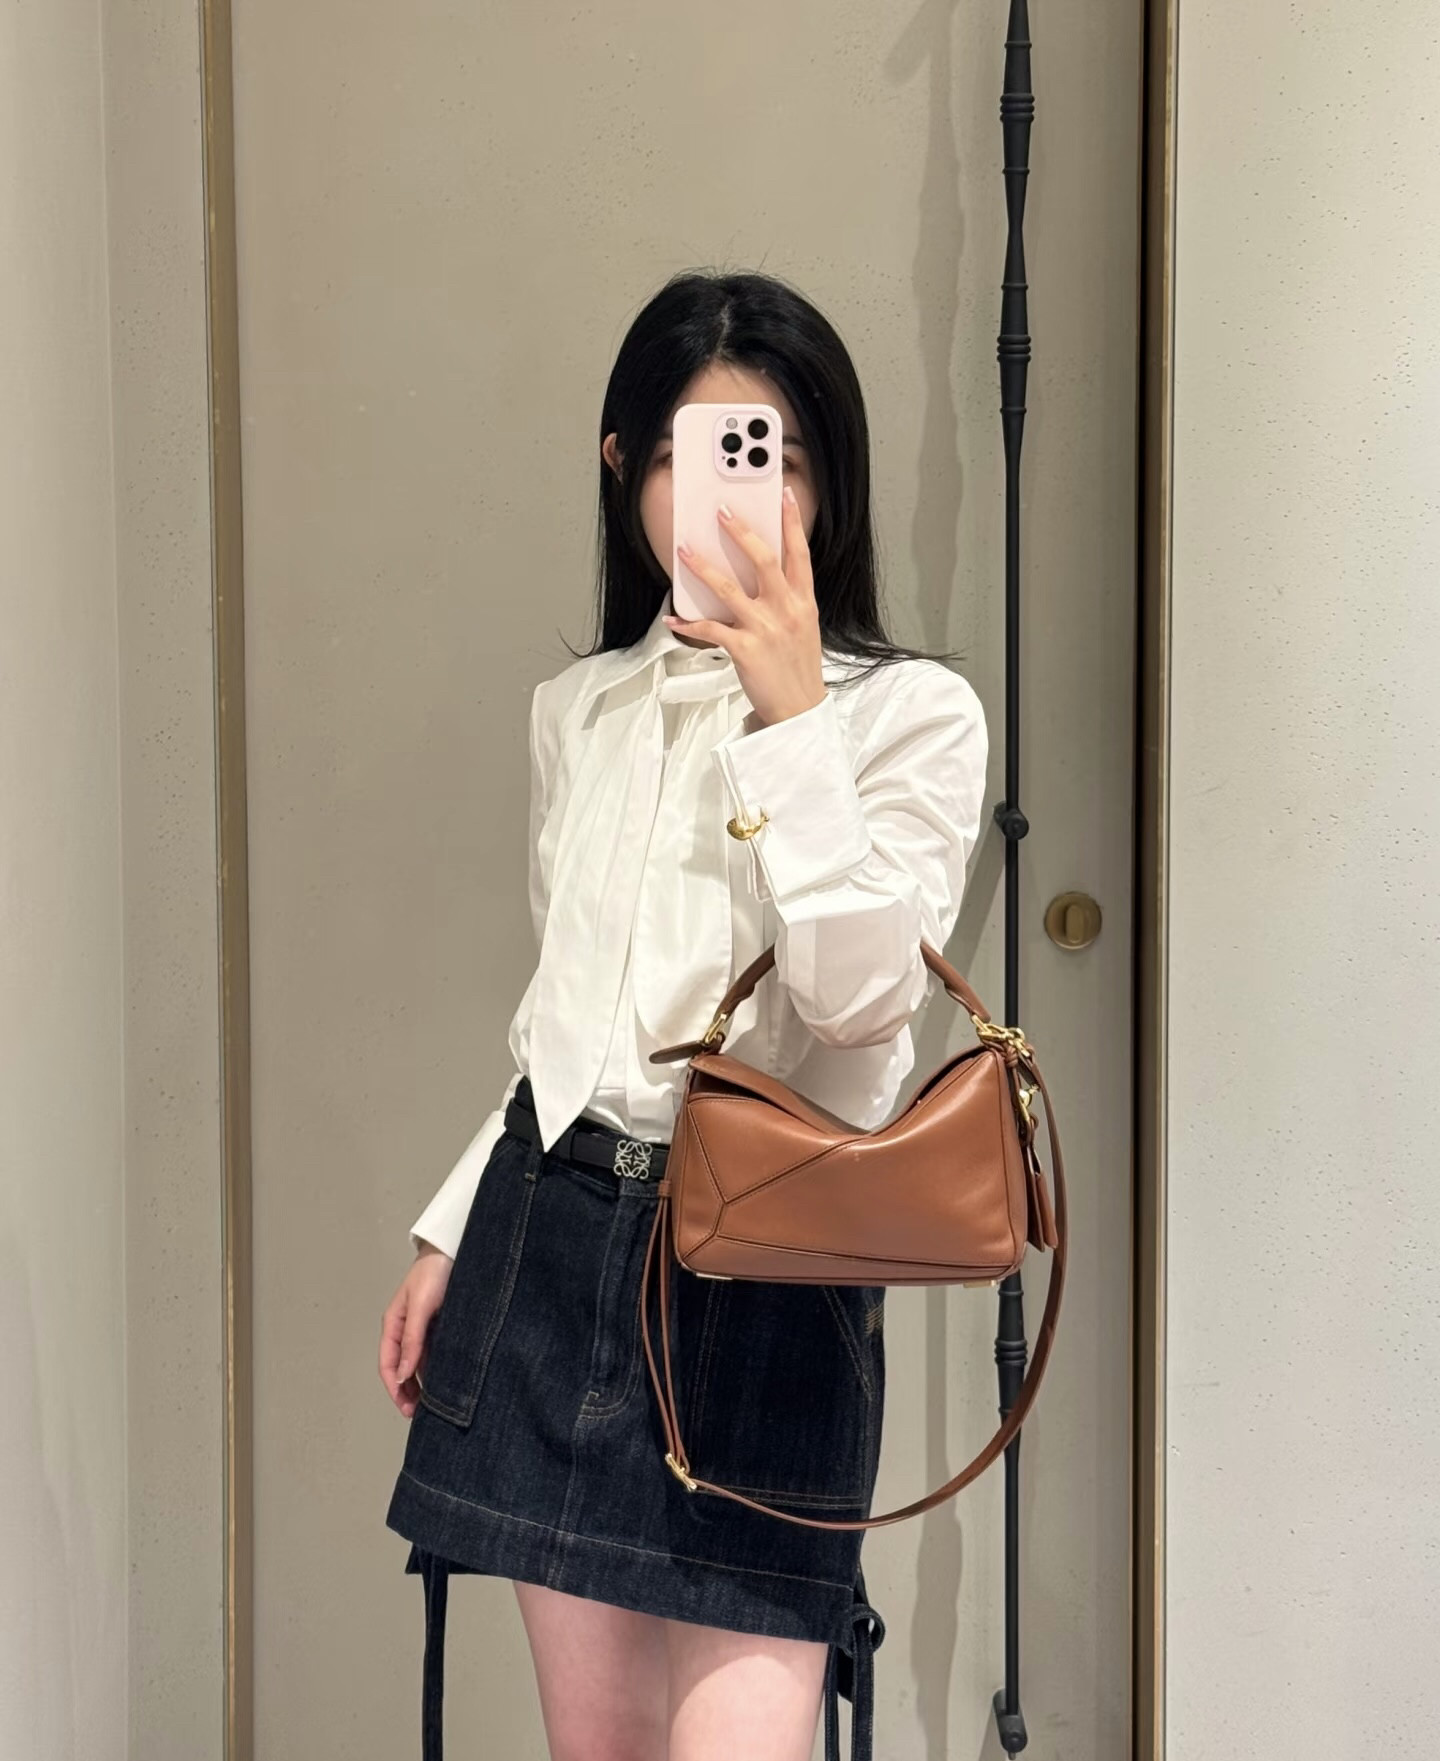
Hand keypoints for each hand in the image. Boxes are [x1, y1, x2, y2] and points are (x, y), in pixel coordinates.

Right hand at [379, 1243, 453, 1417]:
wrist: (453, 1248)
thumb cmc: (434, 1273)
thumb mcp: (421, 1307)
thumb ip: (412, 1339)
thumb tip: (403, 1374)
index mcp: (393, 1324)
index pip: (387, 1364)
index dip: (394, 1387)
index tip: (405, 1407)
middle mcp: (405, 1329)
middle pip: (401, 1367)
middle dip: (406, 1391)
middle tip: (419, 1414)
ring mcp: (422, 1327)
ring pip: (418, 1362)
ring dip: (421, 1383)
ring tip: (432, 1404)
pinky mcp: (439, 1325)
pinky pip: (434, 1352)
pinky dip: (436, 1368)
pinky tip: (444, 1381)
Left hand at [666, 485, 825, 728]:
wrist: (798, 708)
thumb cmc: (797, 667)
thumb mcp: (803, 626)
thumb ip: (788, 598)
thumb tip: (764, 575)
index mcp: (803, 601)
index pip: (799, 554)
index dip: (792, 522)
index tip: (783, 495)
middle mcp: (786, 610)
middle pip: (763, 560)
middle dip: (741, 532)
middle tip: (722, 511)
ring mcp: (765, 629)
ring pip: (728, 589)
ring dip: (702, 567)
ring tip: (685, 550)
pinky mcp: (745, 649)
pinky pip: (710, 629)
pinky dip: (688, 623)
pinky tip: (674, 617)